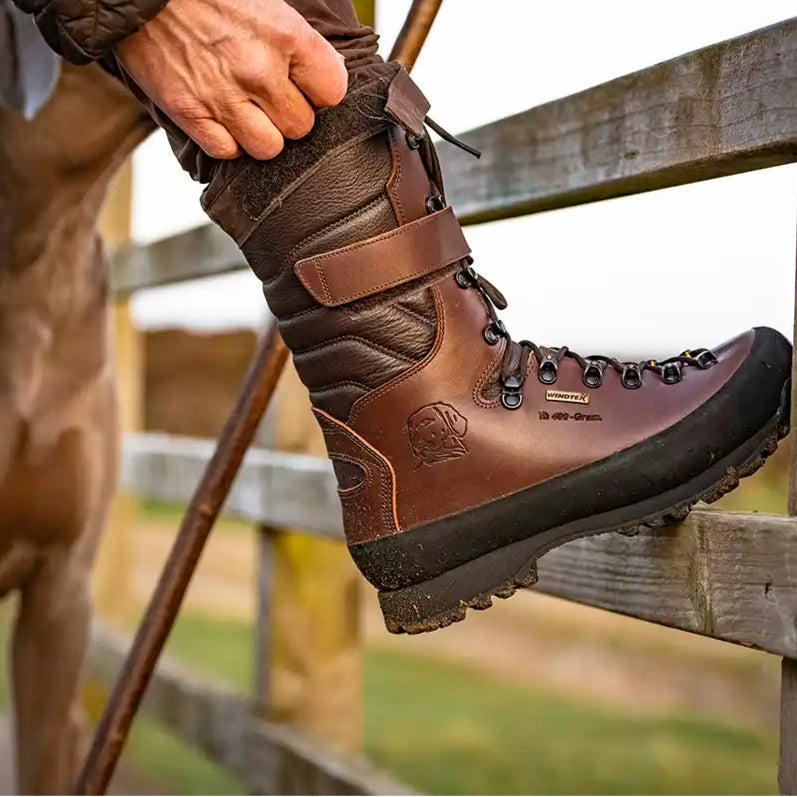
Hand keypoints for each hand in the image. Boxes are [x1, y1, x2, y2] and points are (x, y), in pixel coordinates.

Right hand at [116, 0, 347, 159]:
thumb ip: (296, 42)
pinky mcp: (190, 113)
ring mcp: (223, 96)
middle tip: (271, 98)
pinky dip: (227, 142)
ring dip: (262, 135)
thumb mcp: (265, 1)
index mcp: (285, 35)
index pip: (332, 91)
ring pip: (269, 148)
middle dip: (289, 116)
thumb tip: (322, 75)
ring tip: (248, 113)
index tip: (306, 86)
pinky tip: (221, 118)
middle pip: (301, 127)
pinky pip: (227, 152)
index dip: (321, 92)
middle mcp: (258, 70)